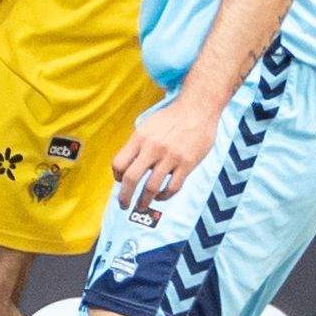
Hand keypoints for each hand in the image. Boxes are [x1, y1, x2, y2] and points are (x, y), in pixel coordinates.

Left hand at [108, 89, 219, 215]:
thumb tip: (127, 168)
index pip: (119, 163)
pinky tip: (161, 196)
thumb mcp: (148, 126)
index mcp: (140, 137)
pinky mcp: (187, 163)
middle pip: (132, 178)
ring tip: (142, 206)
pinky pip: (172, 187)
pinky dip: (164, 196)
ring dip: (144, 201)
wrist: (197, 108)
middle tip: (124, 205)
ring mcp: (170, 157)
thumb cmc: (171, 118)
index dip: (117, 176)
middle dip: (125, 196)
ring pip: (151, 187)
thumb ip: (137, 145)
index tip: (120, 182)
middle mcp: (153, 147)